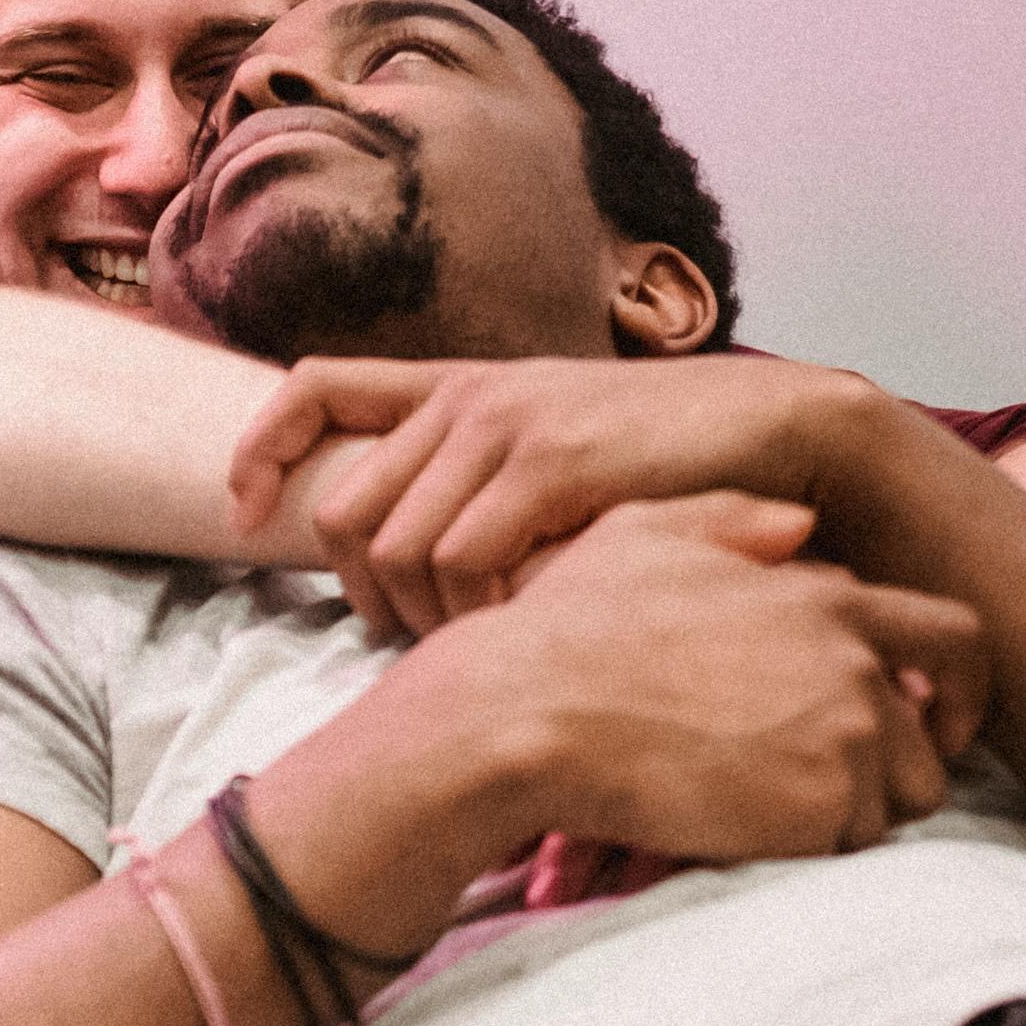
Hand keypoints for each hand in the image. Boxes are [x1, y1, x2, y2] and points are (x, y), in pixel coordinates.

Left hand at [237, 354, 889, 642]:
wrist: (782, 431)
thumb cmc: (670, 467)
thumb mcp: (558, 459)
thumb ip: (480, 486)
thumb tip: (407, 565)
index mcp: (457, 387)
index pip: (312, 389)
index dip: (259, 452)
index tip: (244, 520)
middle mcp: (467, 399)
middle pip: (342, 514)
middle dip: (365, 597)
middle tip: (424, 638)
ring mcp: (506, 427)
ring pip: (396, 554)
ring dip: (430, 619)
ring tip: (493, 635)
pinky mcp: (550, 465)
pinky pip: (463, 564)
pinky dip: (482, 612)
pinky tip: (533, 619)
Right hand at [390, 498, 983, 879]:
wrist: (525, 714)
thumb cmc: (568, 630)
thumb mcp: (644, 538)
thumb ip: (735, 523)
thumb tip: (801, 524)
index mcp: (827, 598)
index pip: (958, 637)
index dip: (960, 692)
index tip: (940, 727)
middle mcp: (855, 664)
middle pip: (930, 749)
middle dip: (890, 781)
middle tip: (817, 799)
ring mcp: (846, 736)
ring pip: (891, 808)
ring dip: (837, 821)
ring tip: (751, 813)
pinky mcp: (822, 806)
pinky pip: (844, 851)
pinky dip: (800, 853)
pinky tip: (731, 831)